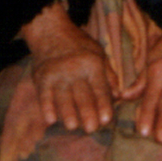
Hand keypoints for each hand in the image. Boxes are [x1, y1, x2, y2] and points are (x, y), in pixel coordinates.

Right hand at [22, 1, 115, 133]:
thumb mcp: (99, 54)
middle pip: (82, 94)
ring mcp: (57, 74)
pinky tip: (50, 119)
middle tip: (92, 129)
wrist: (51, 32)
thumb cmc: (79, 46)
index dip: (104, 104)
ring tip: (72, 126)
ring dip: (67, 112)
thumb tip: (119, 95)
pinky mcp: (42, 78)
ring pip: (63, 97)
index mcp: (92, 64)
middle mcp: (75, 69)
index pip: (100, 88)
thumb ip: (108, 75)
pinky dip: (47, 107)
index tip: (107, 120)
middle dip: (87, 113)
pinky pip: (44, 95)